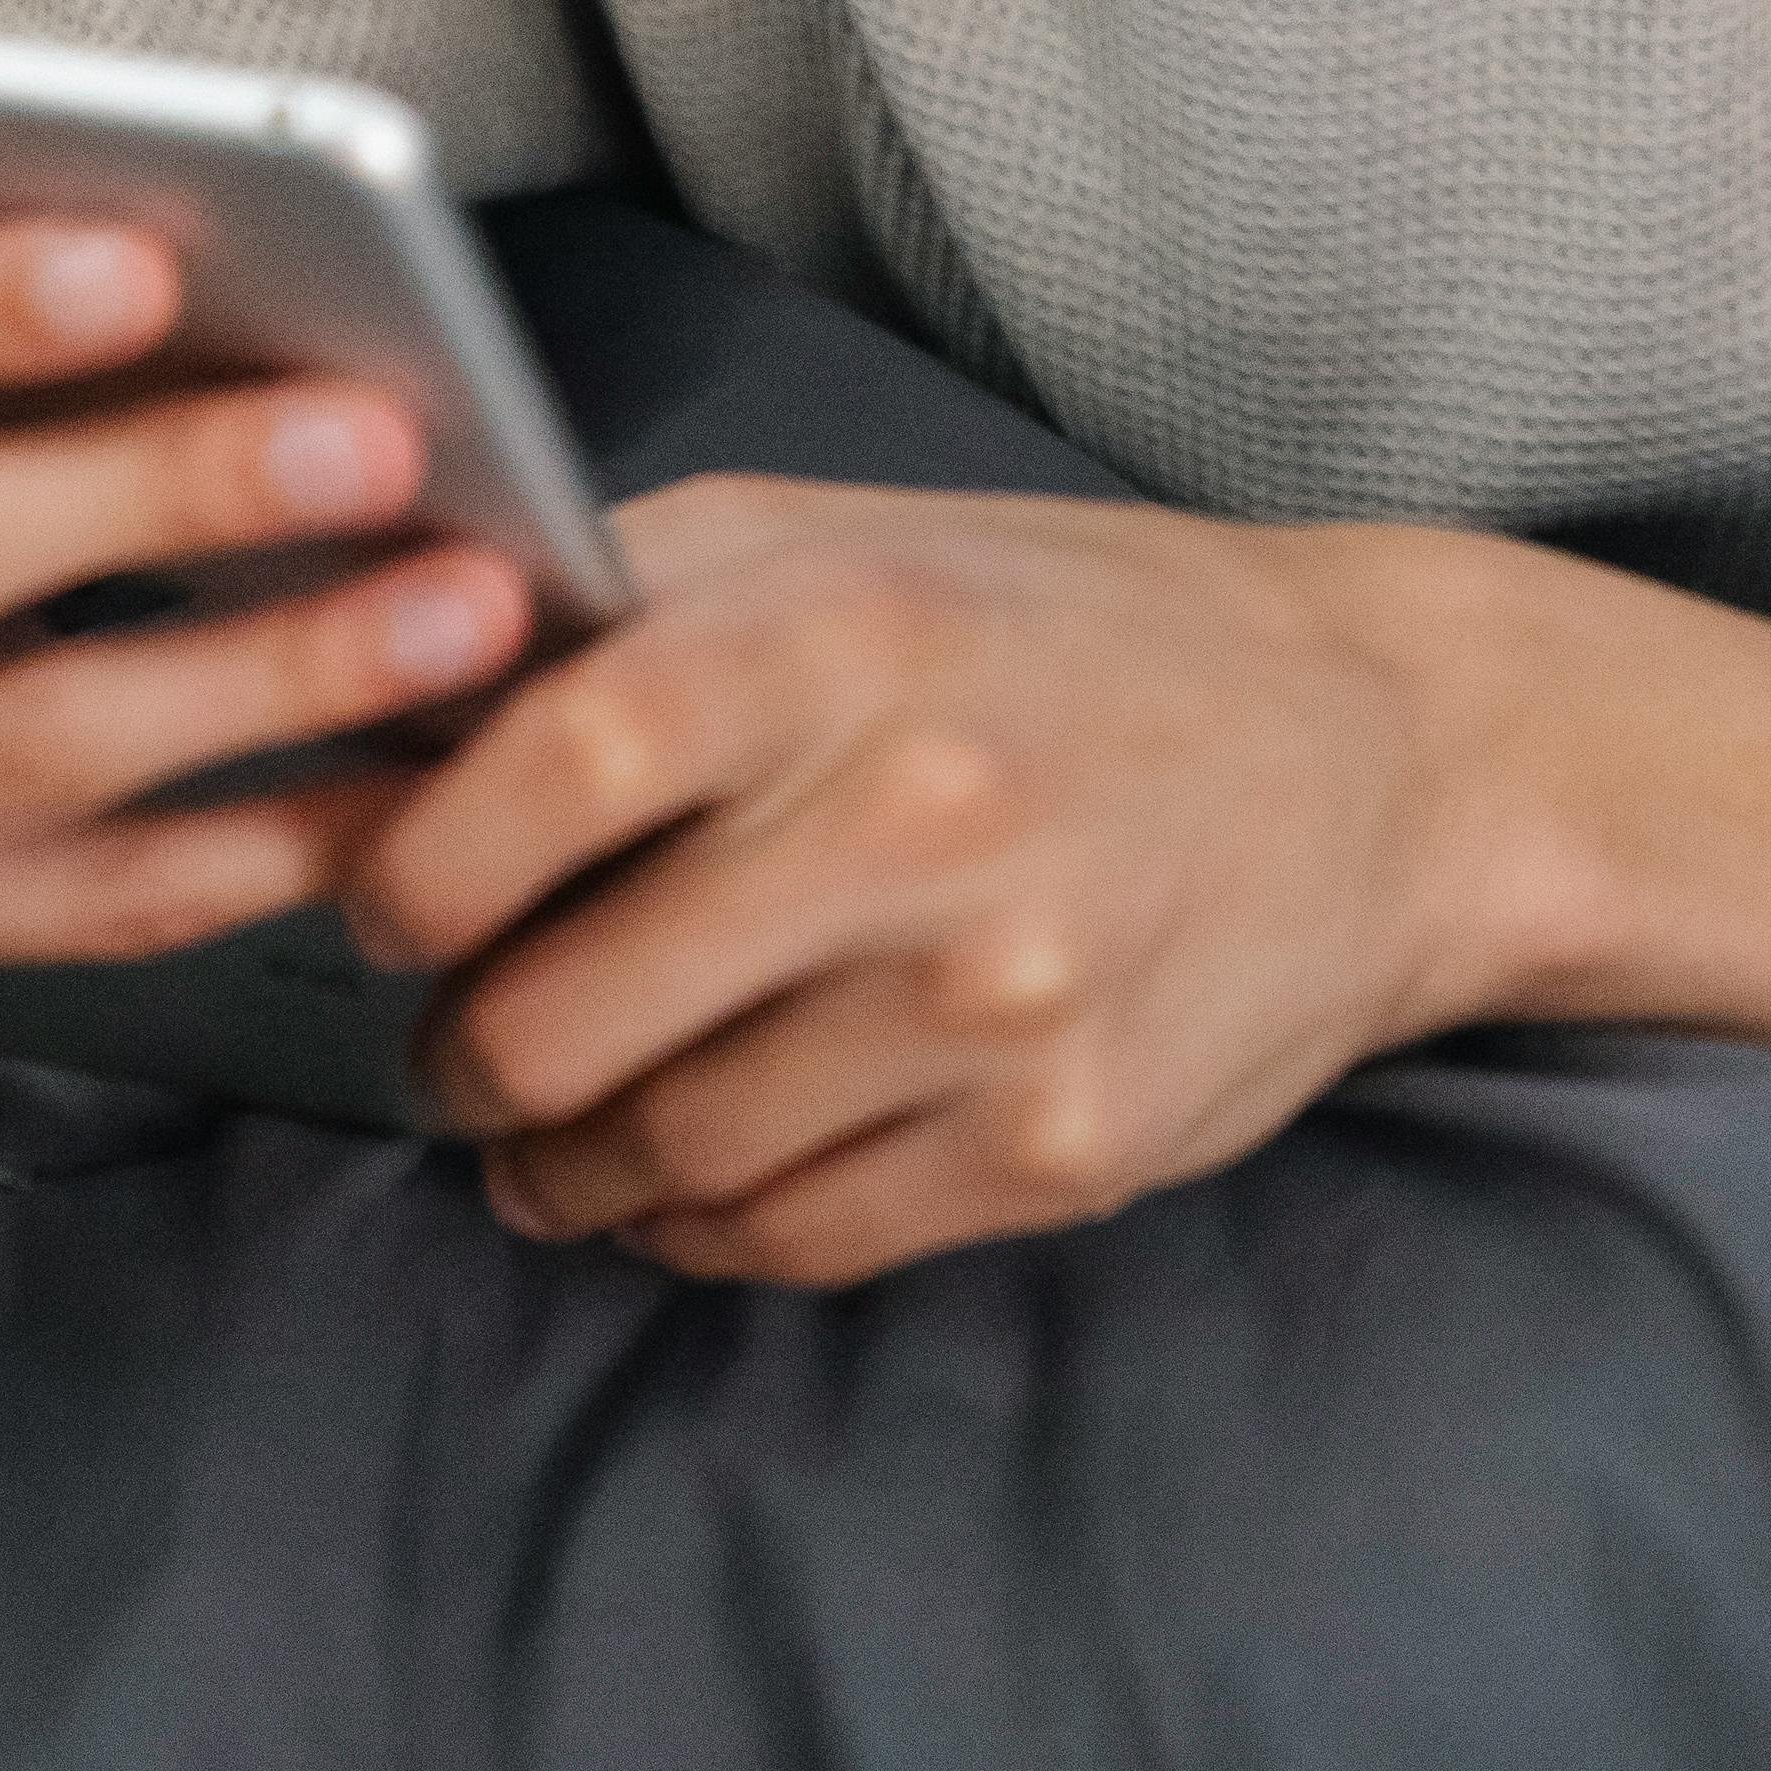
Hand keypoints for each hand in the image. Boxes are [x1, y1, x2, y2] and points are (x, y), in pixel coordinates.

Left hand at [350, 476, 1517, 1287]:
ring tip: (536, 1131)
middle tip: (451, 1042)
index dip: (423, 861)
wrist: (1380, 755)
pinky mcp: (1058, 1148)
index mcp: (844, 634)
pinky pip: (794, 1236)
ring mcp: (996, 1000)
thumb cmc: (1069, 629)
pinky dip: (689, 1228)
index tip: (391, 899)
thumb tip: (392, 686)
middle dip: (460, 1052)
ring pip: (665, 1149)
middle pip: (569, 1009)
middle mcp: (917, 816)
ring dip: (555, 1163)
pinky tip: (667, 1183)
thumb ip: (624, 594)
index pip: (553, 761)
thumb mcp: (846, 534)